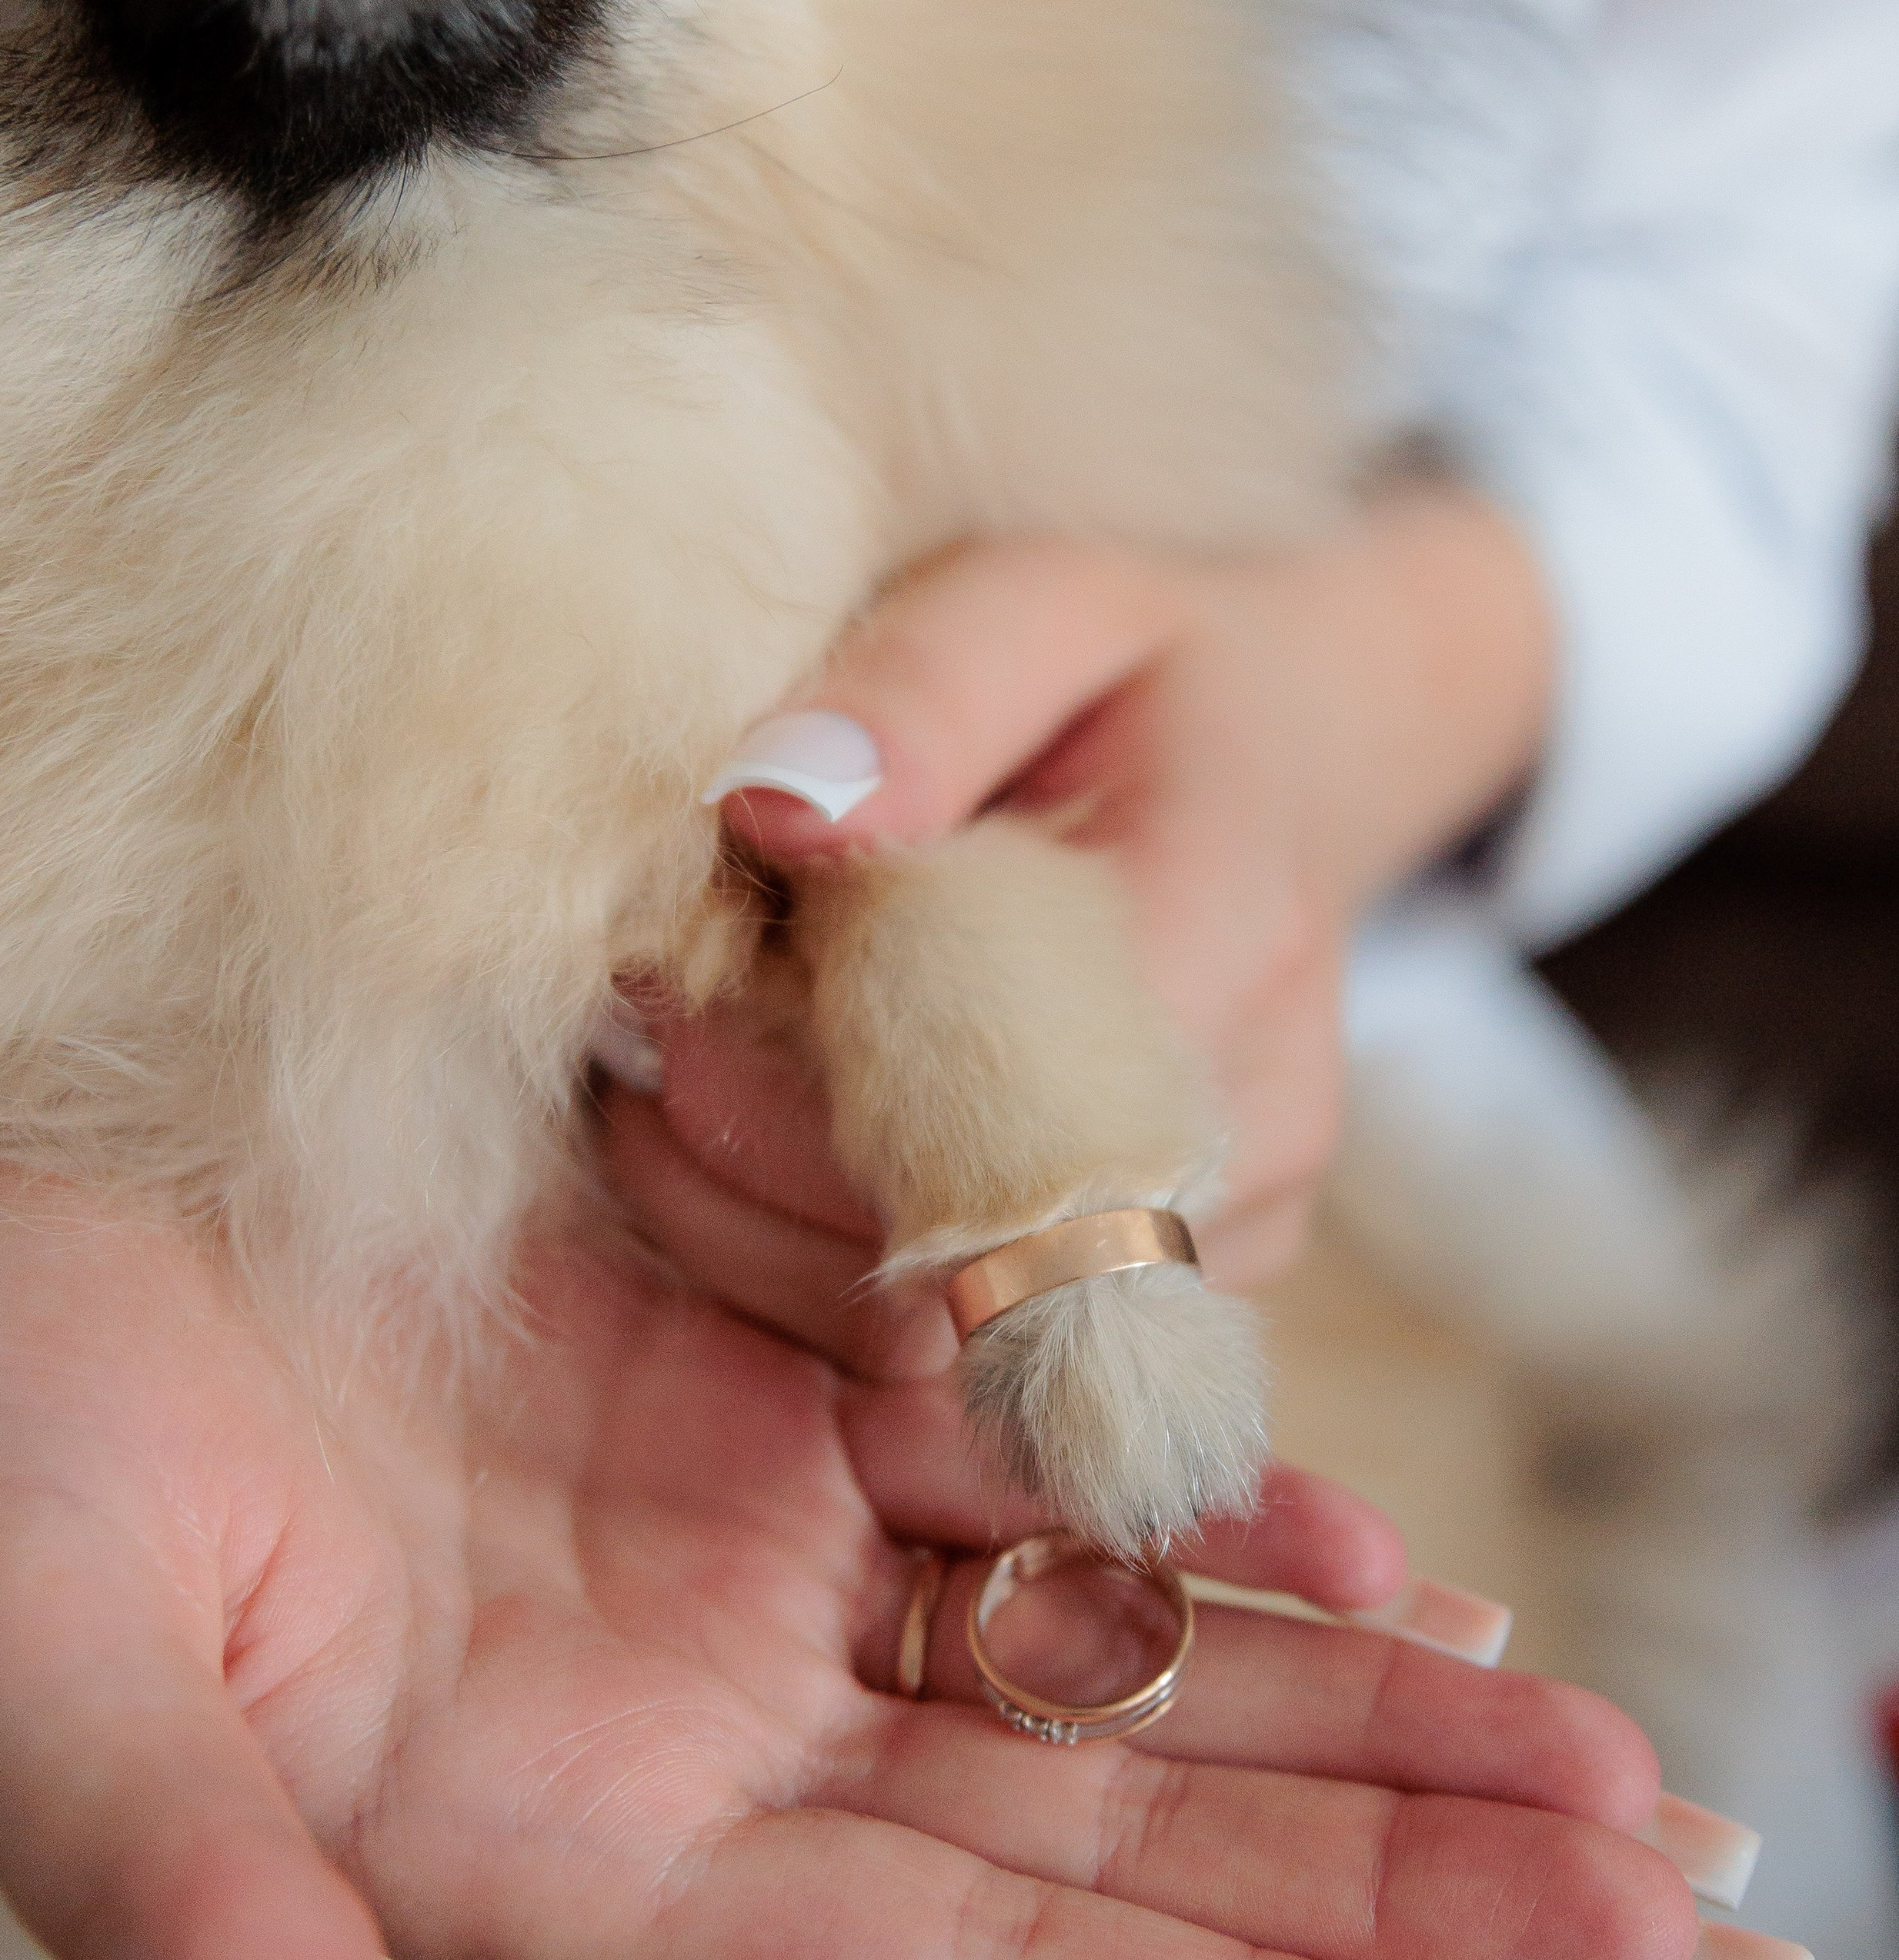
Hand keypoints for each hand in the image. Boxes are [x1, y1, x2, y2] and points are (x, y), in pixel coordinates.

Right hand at [0, 1170, 1692, 1959]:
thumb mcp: (59, 1673)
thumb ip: (192, 1938)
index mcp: (573, 1836)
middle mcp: (704, 1708)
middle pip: (1110, 1820)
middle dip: (1386, 1869)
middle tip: (1663, 1889)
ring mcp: (739, 1533)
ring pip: (1111, 1638)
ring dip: (1354, 1687)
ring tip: (1593, 1738)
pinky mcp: (742, 1355)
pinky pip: (1025, 1437)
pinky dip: (1204, 1482)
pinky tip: (1376, 1527)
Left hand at [676, 492, 1550, 1290]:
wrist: (1300, 751)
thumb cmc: (1137, 670)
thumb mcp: (1040, 600)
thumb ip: (917, 691)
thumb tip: (774, 807)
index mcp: (1227, 933)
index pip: (981, 1090)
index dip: (780, 1061)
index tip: (679, 962)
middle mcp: (1256, 1126)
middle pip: (938, 1245)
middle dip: (744, 1147)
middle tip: (659, 1014)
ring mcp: (1233, 1236)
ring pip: (929, 1339)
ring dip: (761, 1219)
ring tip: (712, 1061)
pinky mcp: (1180, 1299)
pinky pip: (957, 1360)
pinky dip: (828, 1264)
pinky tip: (797, 1131)